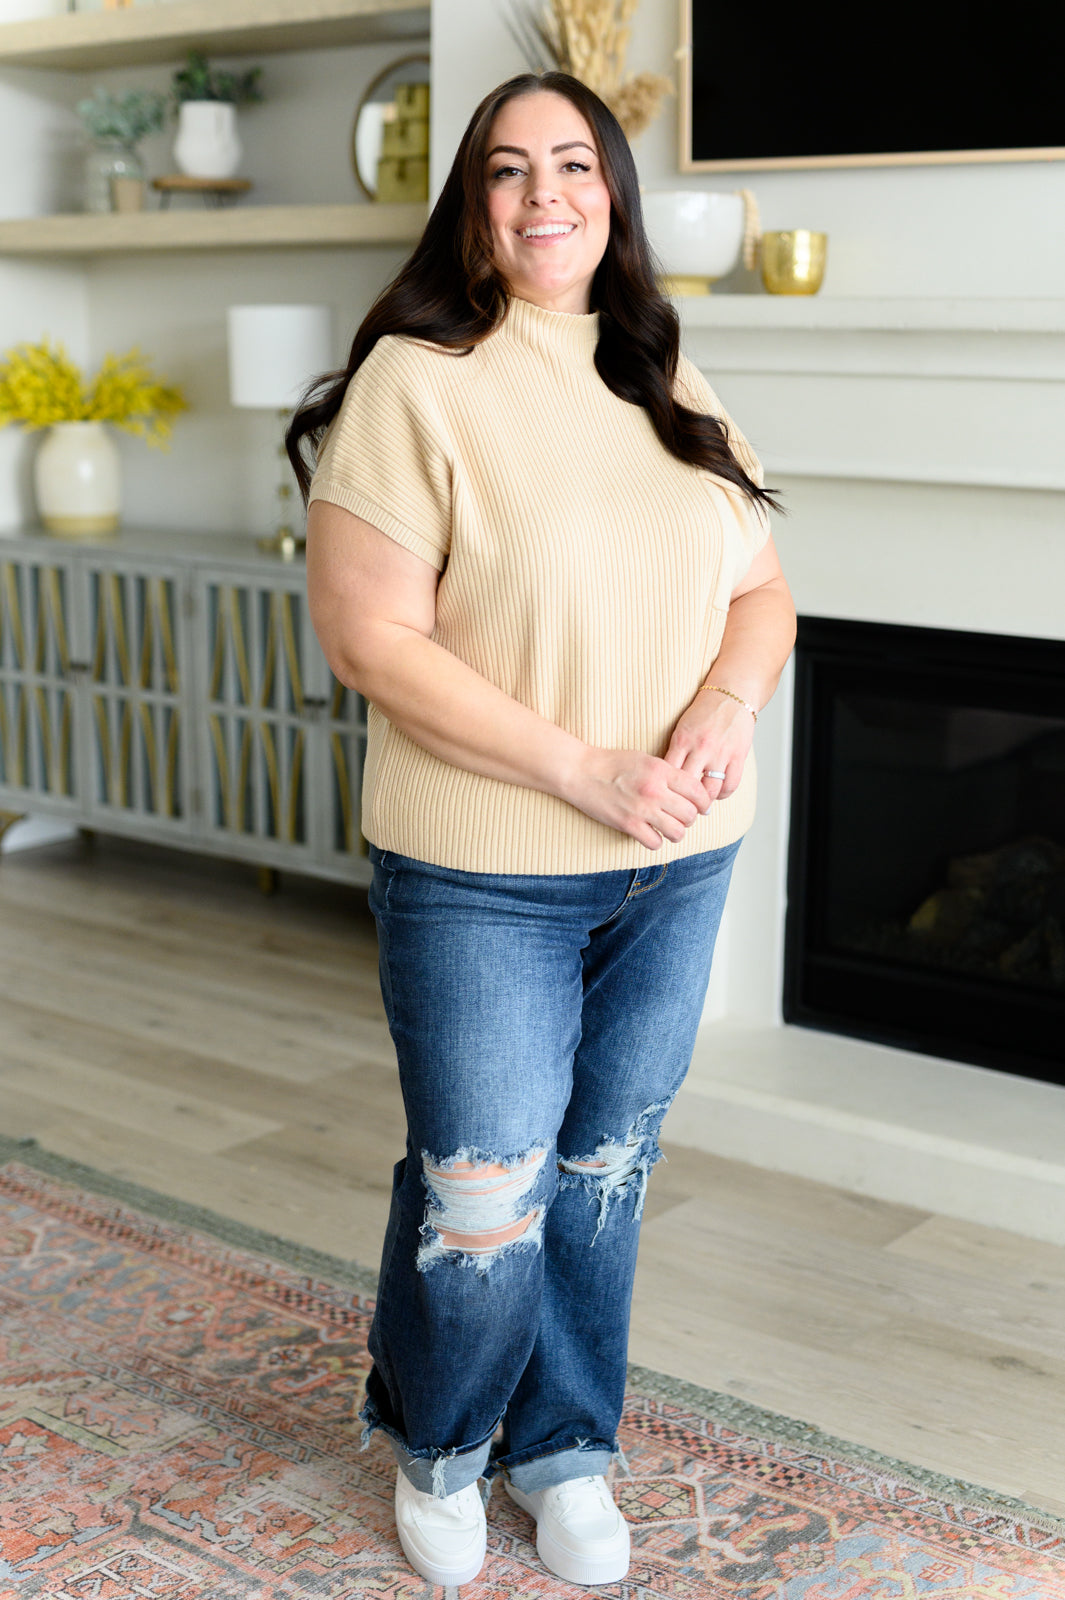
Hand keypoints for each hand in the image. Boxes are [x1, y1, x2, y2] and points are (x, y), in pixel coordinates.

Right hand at [563, 746, 711, 851]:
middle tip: (680, 817)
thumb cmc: (612, 763)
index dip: (703, 802)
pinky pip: (655, 843)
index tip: (700, 807)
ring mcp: (642, 809)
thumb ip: (668, 774)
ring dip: (675, 832)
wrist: (580, 771)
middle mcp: (655, 790)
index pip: (698, 791)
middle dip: (689, 818)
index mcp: (661, 770)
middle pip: (691, 814)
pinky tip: (648, 833)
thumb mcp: (645, 759)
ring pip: (677, 832)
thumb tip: (690, 792)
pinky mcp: (628, 824)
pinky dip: (654, 841)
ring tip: (667, 827)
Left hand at [663, 687, 755, 801]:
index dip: (665, 791)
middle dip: (683, 802)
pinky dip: (723, 794)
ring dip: (704, 802)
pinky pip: (730, 785)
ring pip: (710, 790)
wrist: (731, 695)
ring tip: (699, 806)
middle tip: (681, 811)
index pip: (669, 774)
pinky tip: (718, 794)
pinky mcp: (738, 756)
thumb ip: (675, 752)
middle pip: (688, 786)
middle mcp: (701, 747)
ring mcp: (721, 753)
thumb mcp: (682, 729)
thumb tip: (665, 780)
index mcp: (682, 740)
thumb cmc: (703, 714)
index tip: (663, 800)